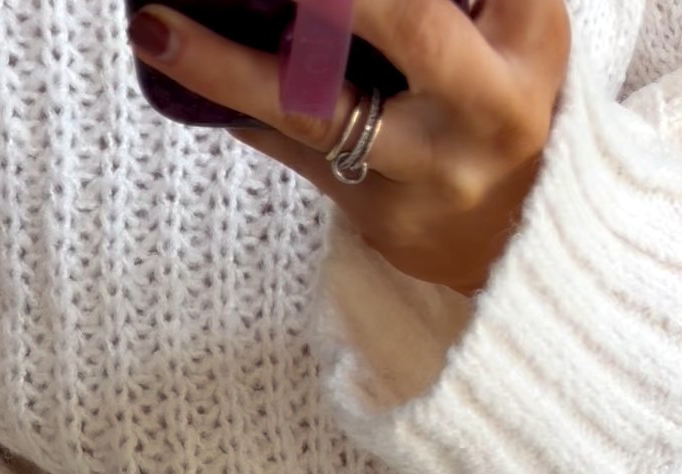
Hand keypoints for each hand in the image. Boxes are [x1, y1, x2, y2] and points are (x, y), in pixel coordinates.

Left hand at [127, 0, 570, 296]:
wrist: (521, 239)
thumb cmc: (502, 99)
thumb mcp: (513, 27)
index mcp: (528, 39)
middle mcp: (485, 106)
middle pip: (408, 25)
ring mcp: (427, 171)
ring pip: (319, 110)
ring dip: (226, 66)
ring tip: (153, 27)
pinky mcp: (376, 216)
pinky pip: (292, 150)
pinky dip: (234, 101)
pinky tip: (176, 62)